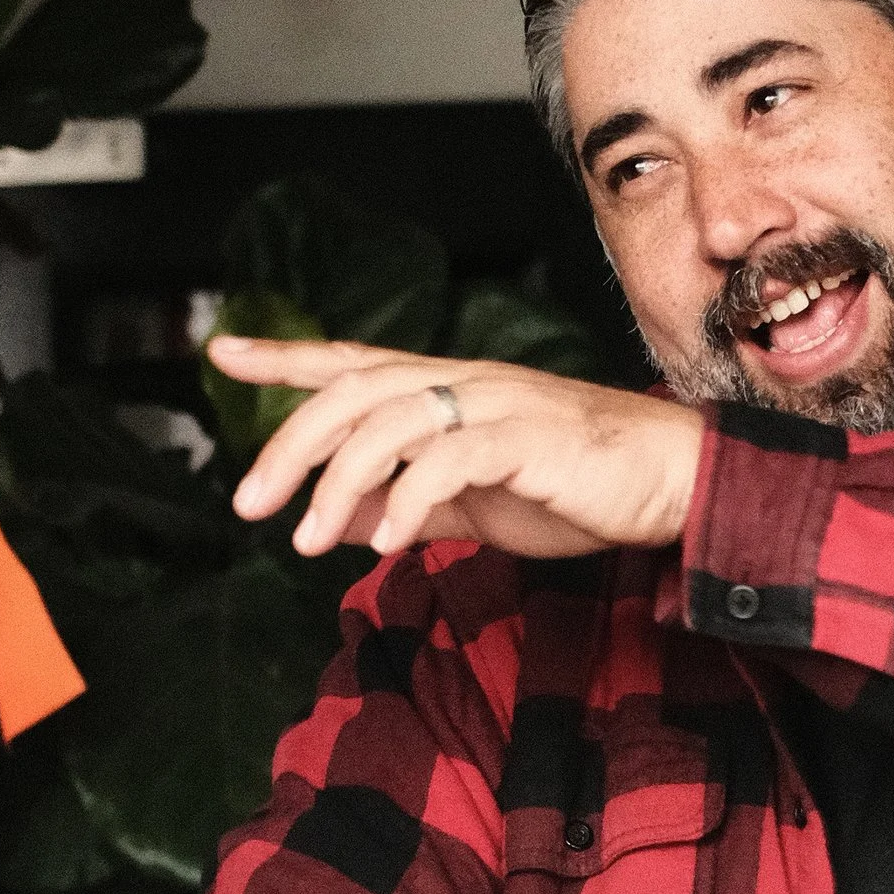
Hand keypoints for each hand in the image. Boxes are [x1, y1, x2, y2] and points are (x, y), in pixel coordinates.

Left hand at [211, 335, 706, 561]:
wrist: (670, 481)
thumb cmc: (577, 486)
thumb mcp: (472, 502)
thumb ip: (404, 504)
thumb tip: (333, 521)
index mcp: (450, 389)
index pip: (352, 362)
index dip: (285, 357)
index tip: (223, 352)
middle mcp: (465, 383)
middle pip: (353, 392)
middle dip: (289, 444)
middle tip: (249, 501)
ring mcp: (496, 404)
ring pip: (389, 421)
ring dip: (336, 482)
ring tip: (305, 539)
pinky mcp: (527, 438)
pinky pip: (448, 460)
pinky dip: (405, 499)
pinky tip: (383, 541)